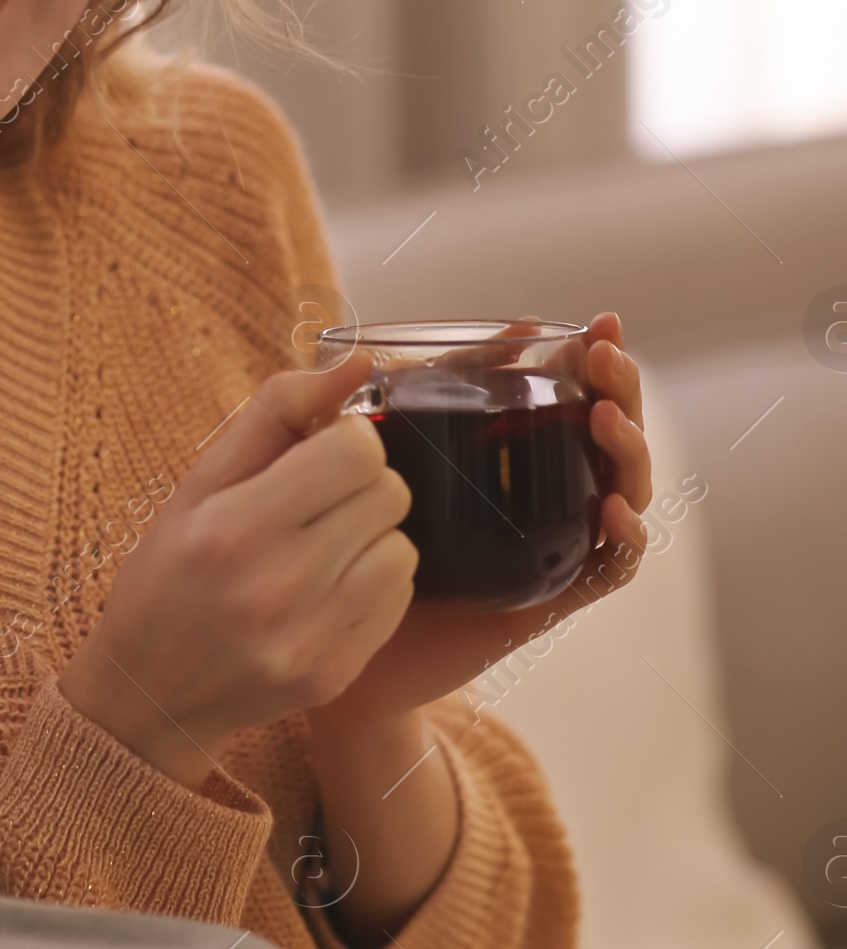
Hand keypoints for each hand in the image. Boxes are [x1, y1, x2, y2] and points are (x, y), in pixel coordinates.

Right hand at [56, 348, 417, 787]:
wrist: (150, 692)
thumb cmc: (170, 571)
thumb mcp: (199, 480)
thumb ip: (277, 410)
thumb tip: (355, 362)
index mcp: (234, 526)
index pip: (357, 450)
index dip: (346, 440)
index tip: (318, 455)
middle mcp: (275, 586)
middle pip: (389, 494)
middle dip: (362, 486)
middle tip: (319, 502)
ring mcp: (309, 639)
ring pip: (402, 549)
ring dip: (373, 539)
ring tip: (324, 549)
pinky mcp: (335, 674)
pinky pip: (396, 601)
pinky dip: (374, 586)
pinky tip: (329, 590)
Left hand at [302, 311, 652, 733]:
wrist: (322, 626)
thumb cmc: (342, 529)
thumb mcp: (366, 449)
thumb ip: (394, 390)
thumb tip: (401, 340)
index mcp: (502, 452)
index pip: (568, 395)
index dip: (593, 359)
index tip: (599, 322)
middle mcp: (535, 495)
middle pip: (606, 437)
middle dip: (620, 390)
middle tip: (606, 358)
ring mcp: (545, 546)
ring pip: (619, 492)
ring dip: (627, 452)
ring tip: (606, 417)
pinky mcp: (542, 599)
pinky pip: (603, 569)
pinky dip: (623, 540)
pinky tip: (612, 510)